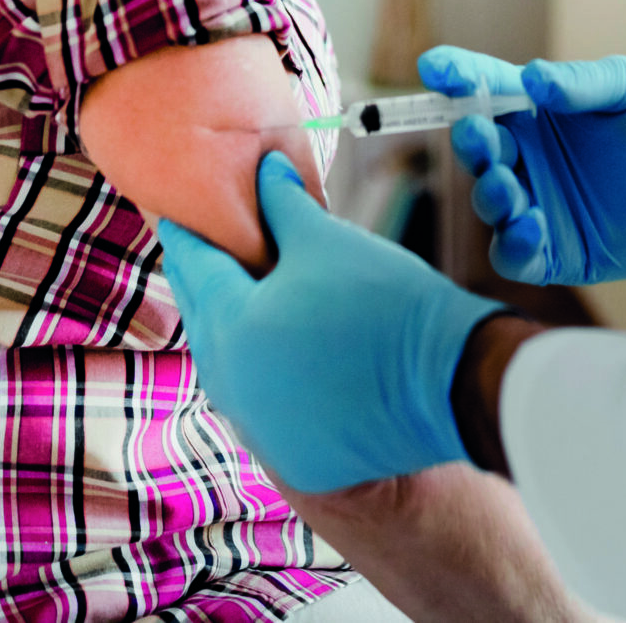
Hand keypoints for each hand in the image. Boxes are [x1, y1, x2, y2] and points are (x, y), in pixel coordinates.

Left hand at [157, 153, 501, 492]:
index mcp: (233, 327)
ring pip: (228, 370)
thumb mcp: (327, 241)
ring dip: (230, 333)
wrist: (449, 382)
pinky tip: (277, 355)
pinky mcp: (293, 457)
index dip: (187, 236)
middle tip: (200, 252)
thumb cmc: (386, 302)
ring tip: (239, 300)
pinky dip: (263, 379)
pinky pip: (262, 409)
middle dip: (203, 283)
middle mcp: (232, 385)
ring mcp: (260, 429)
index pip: (196, 268)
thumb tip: (265, 168)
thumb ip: (283, 203)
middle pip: (205, 321)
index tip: (176, 214)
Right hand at [420, 46, 625, 285]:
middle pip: (478, 148)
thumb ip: (581, 82)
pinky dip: (513, 243)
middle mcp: (530, 156)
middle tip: (478, 133)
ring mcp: (539, 203)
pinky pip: (515, 253)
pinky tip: (533, 225)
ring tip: (514, 186)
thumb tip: (531, 79)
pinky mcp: (556, 250)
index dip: (454, 77)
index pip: (482, 89)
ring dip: (490, 193)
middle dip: (470, 141)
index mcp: (537, 109)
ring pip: (489, 202)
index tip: (433, 68)